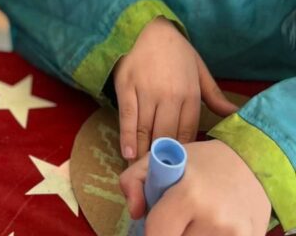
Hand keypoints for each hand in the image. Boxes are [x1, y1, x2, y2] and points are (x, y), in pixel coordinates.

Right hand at [113, 17, 236, 159]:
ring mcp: (146, 92)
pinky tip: (127, 152)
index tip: (176, 168)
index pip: (188, 132)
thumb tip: (234, 115)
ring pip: (146, 130)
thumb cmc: (174, 47)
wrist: (145, 24)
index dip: (181, 153)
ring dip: (143, 153)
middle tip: (156, 176)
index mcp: (190, 94)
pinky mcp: (127, 86)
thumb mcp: (198, 68)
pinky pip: (128, 117)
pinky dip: (127, 137)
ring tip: (140, 170)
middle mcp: (169, 96)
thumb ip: (214, 94)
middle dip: (161, 158)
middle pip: (166, 135)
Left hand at [120, 139, 271, 234]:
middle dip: (171, 234)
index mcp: (189, 194)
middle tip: (175, 223)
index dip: (150, 233)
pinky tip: (209, 229)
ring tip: (193, 224)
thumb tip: (134, 212)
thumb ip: (134, 180)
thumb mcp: (161, 157)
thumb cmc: (201, 162)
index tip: (154, 227)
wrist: (251, 166)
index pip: (157, 232)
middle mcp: (215, 219)